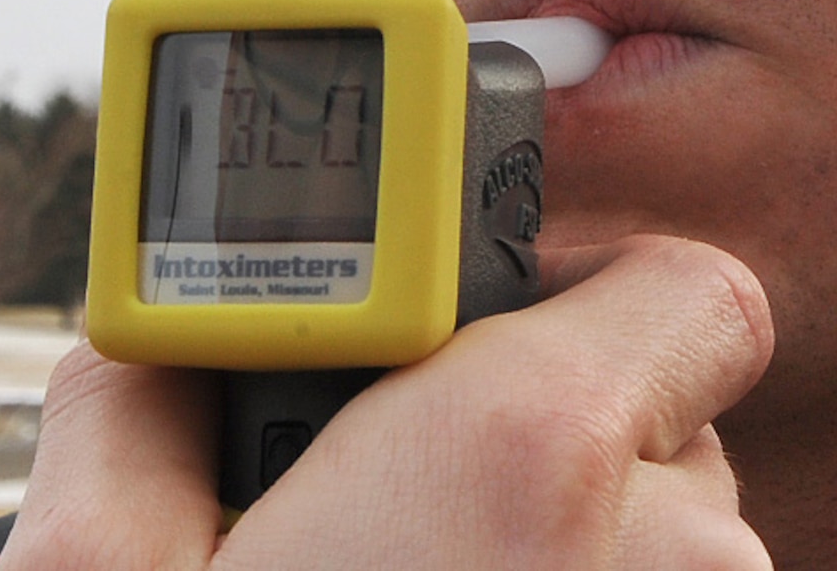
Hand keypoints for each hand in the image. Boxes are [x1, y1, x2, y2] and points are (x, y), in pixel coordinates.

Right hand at [0, 234, 774, 569]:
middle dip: (557, 454)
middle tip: (401, 533)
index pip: (692, 292)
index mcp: (536, 456)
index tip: (513, 349)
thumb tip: (155, 353)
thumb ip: (144, 403)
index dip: (604, 300)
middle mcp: (678, 562)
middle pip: (668, 436)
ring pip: (671, 564)